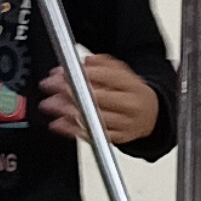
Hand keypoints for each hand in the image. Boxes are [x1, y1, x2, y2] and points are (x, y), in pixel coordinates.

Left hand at [39, 53, 157, 146]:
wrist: (151, 115)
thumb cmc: (131, 93)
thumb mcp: (122, 72)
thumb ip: (102, 64)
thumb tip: (84, 61)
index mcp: (132, 85)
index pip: (108, 76)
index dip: (84, 73)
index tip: (65, 71)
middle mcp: (129, 105)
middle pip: (98, 98)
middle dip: (71, 91)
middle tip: (52, 86)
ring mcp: (124, 124)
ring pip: (94, 117)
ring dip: (68, 111)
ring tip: (50, 104)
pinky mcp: (116, 139)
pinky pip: (92, 134)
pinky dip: (72, 129)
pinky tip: (59, 123)